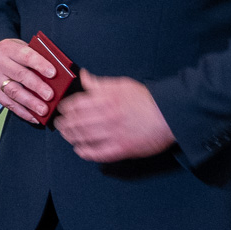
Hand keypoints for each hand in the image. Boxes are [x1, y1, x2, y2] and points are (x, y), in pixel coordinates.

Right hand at [0, 39, 57, 124]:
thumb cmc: (13, 54)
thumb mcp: (21, 48)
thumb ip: (36, 57)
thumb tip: (55, 75)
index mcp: (8, 48)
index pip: (26, 55)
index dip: (40, 64)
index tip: (53, 73)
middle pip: (20, 75)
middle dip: (37, 87)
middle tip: (50, 96)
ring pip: (13, 92)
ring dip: (30, 103)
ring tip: (43, 110)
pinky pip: (7, 103)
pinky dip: (22, 112)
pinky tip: (33, 116)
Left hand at [55, 71, 174, 162]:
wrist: (170, 115)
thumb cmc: (146, 99)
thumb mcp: (122, 84)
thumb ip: (99, 83)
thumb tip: (84, 76)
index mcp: (105, 99)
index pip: (75, 104)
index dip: (65, 108)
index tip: (62, 110)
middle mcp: (107, 117)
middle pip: (76, 122)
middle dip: (64, 124)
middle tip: (60, 124)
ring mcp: (113, 134)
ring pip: (83, 137)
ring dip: (71, 137)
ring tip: (67, 136)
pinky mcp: (122, 148)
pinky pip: (98, 153)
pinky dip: (85, 152)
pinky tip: (79, 150)